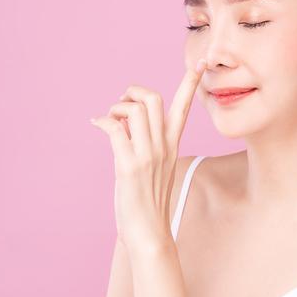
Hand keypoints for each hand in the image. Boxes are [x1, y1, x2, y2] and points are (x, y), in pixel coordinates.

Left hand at [90, 58, 207, 252]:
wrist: (149, 233)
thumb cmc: (149, 201)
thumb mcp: (155, 166)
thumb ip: (145, 142)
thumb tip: (122, 122)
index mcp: (171, 145)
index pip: (184, 107)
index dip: (190, 83)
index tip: (201, 63)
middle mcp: (162, 146)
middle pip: (154, 99)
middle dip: (133, 91)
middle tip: (121, 104)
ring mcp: (147, 155)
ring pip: (135, 110)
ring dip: (116, 108)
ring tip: (108, 120)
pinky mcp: (129, 166)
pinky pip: (115, 129)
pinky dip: (102, 121)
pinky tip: (96, 124)